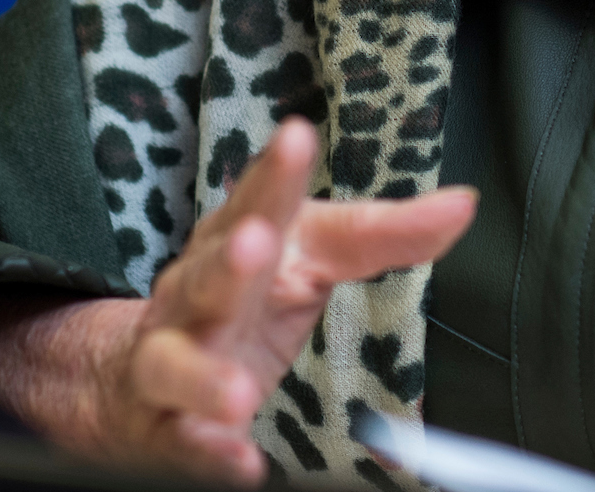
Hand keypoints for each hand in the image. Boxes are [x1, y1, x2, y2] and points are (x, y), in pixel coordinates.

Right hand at [0, 119, 475, 482]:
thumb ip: (383, 233)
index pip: (259, 201)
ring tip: (240, 394)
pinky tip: (238, 461)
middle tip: (255, 242)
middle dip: (229, 259)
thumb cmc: (243, 299)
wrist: (130, 374)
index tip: (297, 136)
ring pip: (173, 364)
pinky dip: (207, 453)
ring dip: (204, 377)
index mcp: (236, 241)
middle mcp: (195, 294)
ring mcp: (170, 359)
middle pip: (207, 274)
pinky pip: (181, 441)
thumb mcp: (310, 256)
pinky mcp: (164, 424)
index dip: (277, 172)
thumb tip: (464, 203)